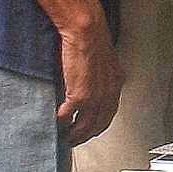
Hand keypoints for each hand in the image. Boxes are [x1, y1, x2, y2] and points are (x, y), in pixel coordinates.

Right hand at [55, 14, 121, 144]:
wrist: (86, 31)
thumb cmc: (93, 39)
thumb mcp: (105, 60)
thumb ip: (102, 75)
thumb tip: (94, 81)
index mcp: (116, 85)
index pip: (109, 114)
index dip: (98, 125)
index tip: (89, 130)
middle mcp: (108, 94)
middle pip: (98, 124)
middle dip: (86, 135)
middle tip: (75, 139)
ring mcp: (95, 97)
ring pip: (84, 125)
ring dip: (74, 134)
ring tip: (65, 137)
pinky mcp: (80, 96)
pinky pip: (69, 115)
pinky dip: (62, 120)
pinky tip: (56, 120)